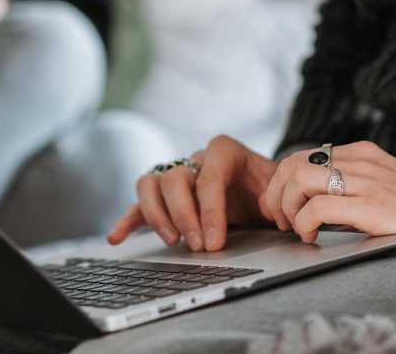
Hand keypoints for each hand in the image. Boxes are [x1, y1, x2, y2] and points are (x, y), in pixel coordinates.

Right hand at [106, 135, 277, 251]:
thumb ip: (275, 195)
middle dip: (183, 215)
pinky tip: (116, 237)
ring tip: (171, 240)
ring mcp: (177, 174)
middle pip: (174, 178)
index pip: (209, 178)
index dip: (210, 211)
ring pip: (151, 183)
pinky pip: (140, 203)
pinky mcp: (165, 196)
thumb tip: (266, 208)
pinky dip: (128, 219)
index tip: (214, 242)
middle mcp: (196, 158)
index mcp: (224, 150)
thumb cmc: (269, 185)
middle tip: (197, 245)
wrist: (263, 186)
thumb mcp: (278, 187)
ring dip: (156, 214)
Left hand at [264, 141, 395, 252]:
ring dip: (287, 208)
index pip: (302, 156)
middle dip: (276, 194)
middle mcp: (360, 160)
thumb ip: (349, 188)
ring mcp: (367, 181)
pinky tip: (312, 237)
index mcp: (361, 153)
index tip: (278, 205)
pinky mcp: (374, 206)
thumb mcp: (381, 187)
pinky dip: (304, 224)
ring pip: (300, 180)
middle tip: (280, 220)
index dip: (280, 181)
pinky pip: (319, 208)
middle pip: (293, 164)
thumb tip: (309, 205)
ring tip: (296, 229)